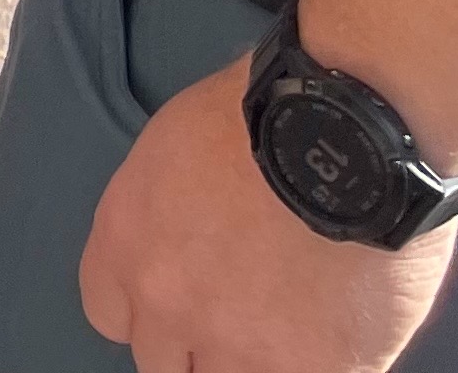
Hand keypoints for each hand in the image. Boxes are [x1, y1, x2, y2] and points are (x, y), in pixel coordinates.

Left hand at [78, 55, 451, 372]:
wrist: (342, 126)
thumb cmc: (261, 111)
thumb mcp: (174, 149)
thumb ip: (165, 216)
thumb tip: (188, 241)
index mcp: (126, 245)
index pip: (111, 315)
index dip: (150, 311)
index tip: (181, 300)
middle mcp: (167, 306)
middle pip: (165, 362)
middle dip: (201, 341)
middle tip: (245, 311)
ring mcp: (240, 346)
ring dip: (263, 357)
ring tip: (299, 319)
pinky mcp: (315, 366)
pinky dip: (328, 360)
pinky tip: (346, 329)